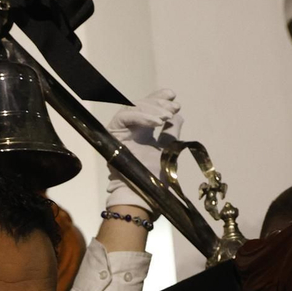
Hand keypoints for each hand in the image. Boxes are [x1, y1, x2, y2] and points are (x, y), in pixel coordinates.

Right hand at [105, 89, 180, 215]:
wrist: (143, 194)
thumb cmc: (153, 178)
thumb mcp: (167, 151)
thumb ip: (171, 133)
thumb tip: (178, 116)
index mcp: (140, 132)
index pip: (147, 109)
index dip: (158, 98)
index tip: (173, 96)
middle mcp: (129, 129)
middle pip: (139, 104)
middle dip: (158, 102)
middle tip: (174, 107)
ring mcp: (120, 131)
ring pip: (132, 107)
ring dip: (152, 109)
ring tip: (167, 117)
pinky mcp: (112, 134)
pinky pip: (125, 116)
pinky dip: (142, 116)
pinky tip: (158, 122)